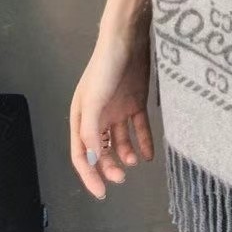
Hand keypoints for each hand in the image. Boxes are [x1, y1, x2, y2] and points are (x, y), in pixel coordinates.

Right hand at [69, 0, 154, 199]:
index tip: (102, 192)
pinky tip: (149, 154)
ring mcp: (117, 109)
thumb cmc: (105, 68)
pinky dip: (143, 142)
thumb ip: (91, 130)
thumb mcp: (93, 100)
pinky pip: (139, 128)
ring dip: (126, 155)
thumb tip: (91, 160)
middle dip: (109, 166)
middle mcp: (98, 116)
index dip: (89, 175)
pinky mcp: (135, 102)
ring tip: (136, 162)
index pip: (81, 154)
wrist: (127, 39)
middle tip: (122, 178)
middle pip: (101, 150)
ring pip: (120, 141)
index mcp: (81, 117)